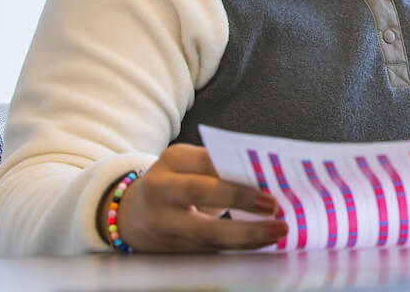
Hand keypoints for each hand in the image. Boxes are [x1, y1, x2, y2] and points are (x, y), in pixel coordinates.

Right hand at [97, 143, 287, 251]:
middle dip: (239, 199)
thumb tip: (267, 178)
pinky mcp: (170, 248)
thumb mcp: (190, 166)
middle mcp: (161, 189)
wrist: (133, 214)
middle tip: (274, 206)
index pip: (207, 161)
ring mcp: (162, 221)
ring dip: (246, 233)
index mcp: (172, 160)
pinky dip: (238, 247)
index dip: (235, 168)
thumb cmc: (177, 183)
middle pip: (199, 192)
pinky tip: (261, 243)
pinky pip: (209, 249)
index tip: (268, 182)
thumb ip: (220, 168)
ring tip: (276, 231)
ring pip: (205, 231)